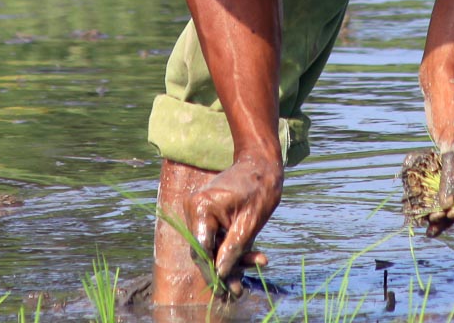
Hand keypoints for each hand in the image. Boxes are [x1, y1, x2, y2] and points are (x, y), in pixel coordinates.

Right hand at [185, 152, 283, 297]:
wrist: (260, 163)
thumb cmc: (259, 188)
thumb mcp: (250, 223)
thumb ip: (233, 249)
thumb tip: (220, 273)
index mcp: (202, 207)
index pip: (201, 249)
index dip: (212, 272)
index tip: (224, 290)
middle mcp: (193, 208)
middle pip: (204, 250)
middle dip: (223, 268)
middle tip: (239, 289)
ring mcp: (197, 210)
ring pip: (209, 246)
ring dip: (229, 259)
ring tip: (252, 269)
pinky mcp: (204, 212)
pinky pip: (213, 237)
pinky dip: (229, 247)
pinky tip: (251, 256)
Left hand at [420, 64, 453, 236]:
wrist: (441, 80)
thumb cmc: (452, 107)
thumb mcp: (453, 144)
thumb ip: (452, 175)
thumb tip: (448, 207)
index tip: (443, 220)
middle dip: (449, 211)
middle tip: (430, 228)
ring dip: (442, 203)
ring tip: (426, 222)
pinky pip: (449, 175)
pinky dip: (438, 187)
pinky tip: (426, 203)